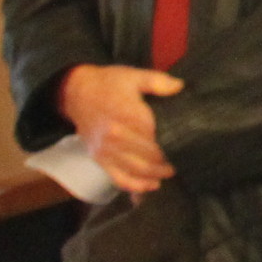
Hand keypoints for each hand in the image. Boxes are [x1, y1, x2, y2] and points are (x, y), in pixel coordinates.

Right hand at [62, 63, 184, 193]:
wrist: (76, 92)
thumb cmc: (108, 83)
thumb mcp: (134, 76)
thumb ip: (158, 82)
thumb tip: (181, 86)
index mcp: (128, 115)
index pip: (157, 137)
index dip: (173, 144)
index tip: (186, 146)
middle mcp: (116, 135)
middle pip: (149, 157)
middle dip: (167, 162)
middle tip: (181, 162)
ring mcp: (106, 150)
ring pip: (136, 170)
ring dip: (156, 175)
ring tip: (169, 173)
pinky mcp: (99, 158)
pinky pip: (118, 178)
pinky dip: (135, 186)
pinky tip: (150, 186)